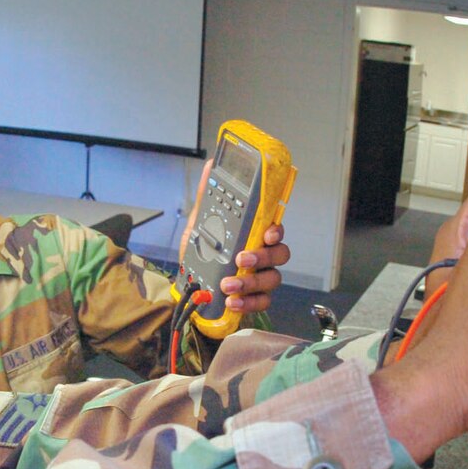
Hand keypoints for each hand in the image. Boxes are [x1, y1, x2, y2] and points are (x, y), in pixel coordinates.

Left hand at [179, 160, 291, 314]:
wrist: (187, 288)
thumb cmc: (201, 256)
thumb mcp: (199, 225)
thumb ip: (207, 198)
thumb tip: (212, 166)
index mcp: (253, 236)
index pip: (275, 229)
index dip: (276, 230)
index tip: (267, 233)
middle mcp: (261, 257)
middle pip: (280, 254)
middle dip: (263, 256)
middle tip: (241, 258)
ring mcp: (260, 278)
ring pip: (272, 279)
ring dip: (251, 282)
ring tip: (228, 284)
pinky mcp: (253, 299)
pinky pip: (263, 302)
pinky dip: (248, 303)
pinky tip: (232, 301)